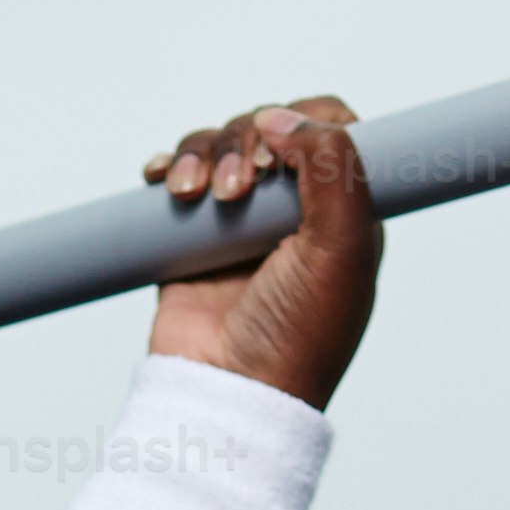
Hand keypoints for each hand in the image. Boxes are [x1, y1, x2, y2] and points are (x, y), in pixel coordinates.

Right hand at [138, 98, 376, 412]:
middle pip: (269, 128)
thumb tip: (284, 117)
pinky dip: (171, 166)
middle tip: (236, 189)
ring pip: (220, 145)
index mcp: (343, 212)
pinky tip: (166, 181)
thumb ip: (334, 171)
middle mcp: (293, 212)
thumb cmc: (296, 336)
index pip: (332, 128)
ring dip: (202, 153)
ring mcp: (241, 223)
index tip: (280, 155)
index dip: (304, 122)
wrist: (230, 392)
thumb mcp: (342, 251)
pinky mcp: (193, 238)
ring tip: (193, 195)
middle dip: (244, 143)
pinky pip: (181, 177)